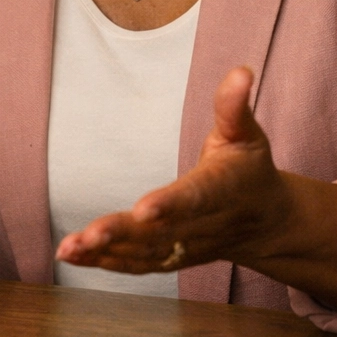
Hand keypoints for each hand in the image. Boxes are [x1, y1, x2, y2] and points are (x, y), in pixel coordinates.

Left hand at [55, 66, 290, 274]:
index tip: (143, 208)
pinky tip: (72, 257)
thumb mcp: (246, 134)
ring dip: (106, 253)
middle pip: (163, 232)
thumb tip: (241, 71)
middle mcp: (205, 225)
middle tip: (88, 235)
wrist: (267, 222)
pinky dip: (105, 264)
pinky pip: (137, 265)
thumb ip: (234, 106)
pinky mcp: (172, 259)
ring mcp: (187, 247)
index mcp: (224, 189)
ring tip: (68, 249)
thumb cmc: (249, 169)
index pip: (197, 197)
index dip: (172, 203)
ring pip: (145, 253)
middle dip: (124, 234)